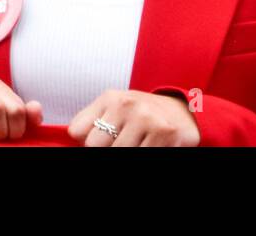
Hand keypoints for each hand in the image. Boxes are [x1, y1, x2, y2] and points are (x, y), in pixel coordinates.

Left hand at [68, 90, 200, 146]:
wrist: (183, 112)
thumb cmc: (141, 114)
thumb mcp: (113, 108)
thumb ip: (90, 121)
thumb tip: (72, 139)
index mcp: (110, 98)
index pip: (78, 131)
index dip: (87, 142)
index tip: (101, 140)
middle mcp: (128, 105)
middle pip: (95, 146)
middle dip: (107, 150)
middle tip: (122, 143)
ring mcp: (147, 119)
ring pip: (119, 154)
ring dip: (127, 154)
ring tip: (137, 143)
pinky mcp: (165, 134)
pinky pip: (142, 158)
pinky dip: (144, 156)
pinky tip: (150, 146)